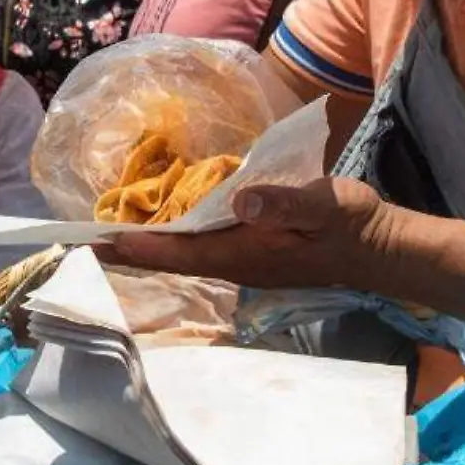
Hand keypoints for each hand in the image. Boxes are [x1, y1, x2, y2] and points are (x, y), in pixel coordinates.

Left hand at [105, 177, 390, 289]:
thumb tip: (240, 201)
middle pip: (170, 258)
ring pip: (183, 253)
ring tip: (109, 233)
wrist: (378, 247)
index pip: (176, 252)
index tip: (96, 242)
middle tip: (85, 241)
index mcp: (241, 254)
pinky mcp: (250, 250)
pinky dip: (174, 236)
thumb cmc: (349, 225)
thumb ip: (281, 204)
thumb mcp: (320, 206)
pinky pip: (202, 245)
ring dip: (147, 245)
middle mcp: (233, 263)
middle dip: (129, 250)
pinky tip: (163, 224)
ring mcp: (241, 259)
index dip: (135, 247)